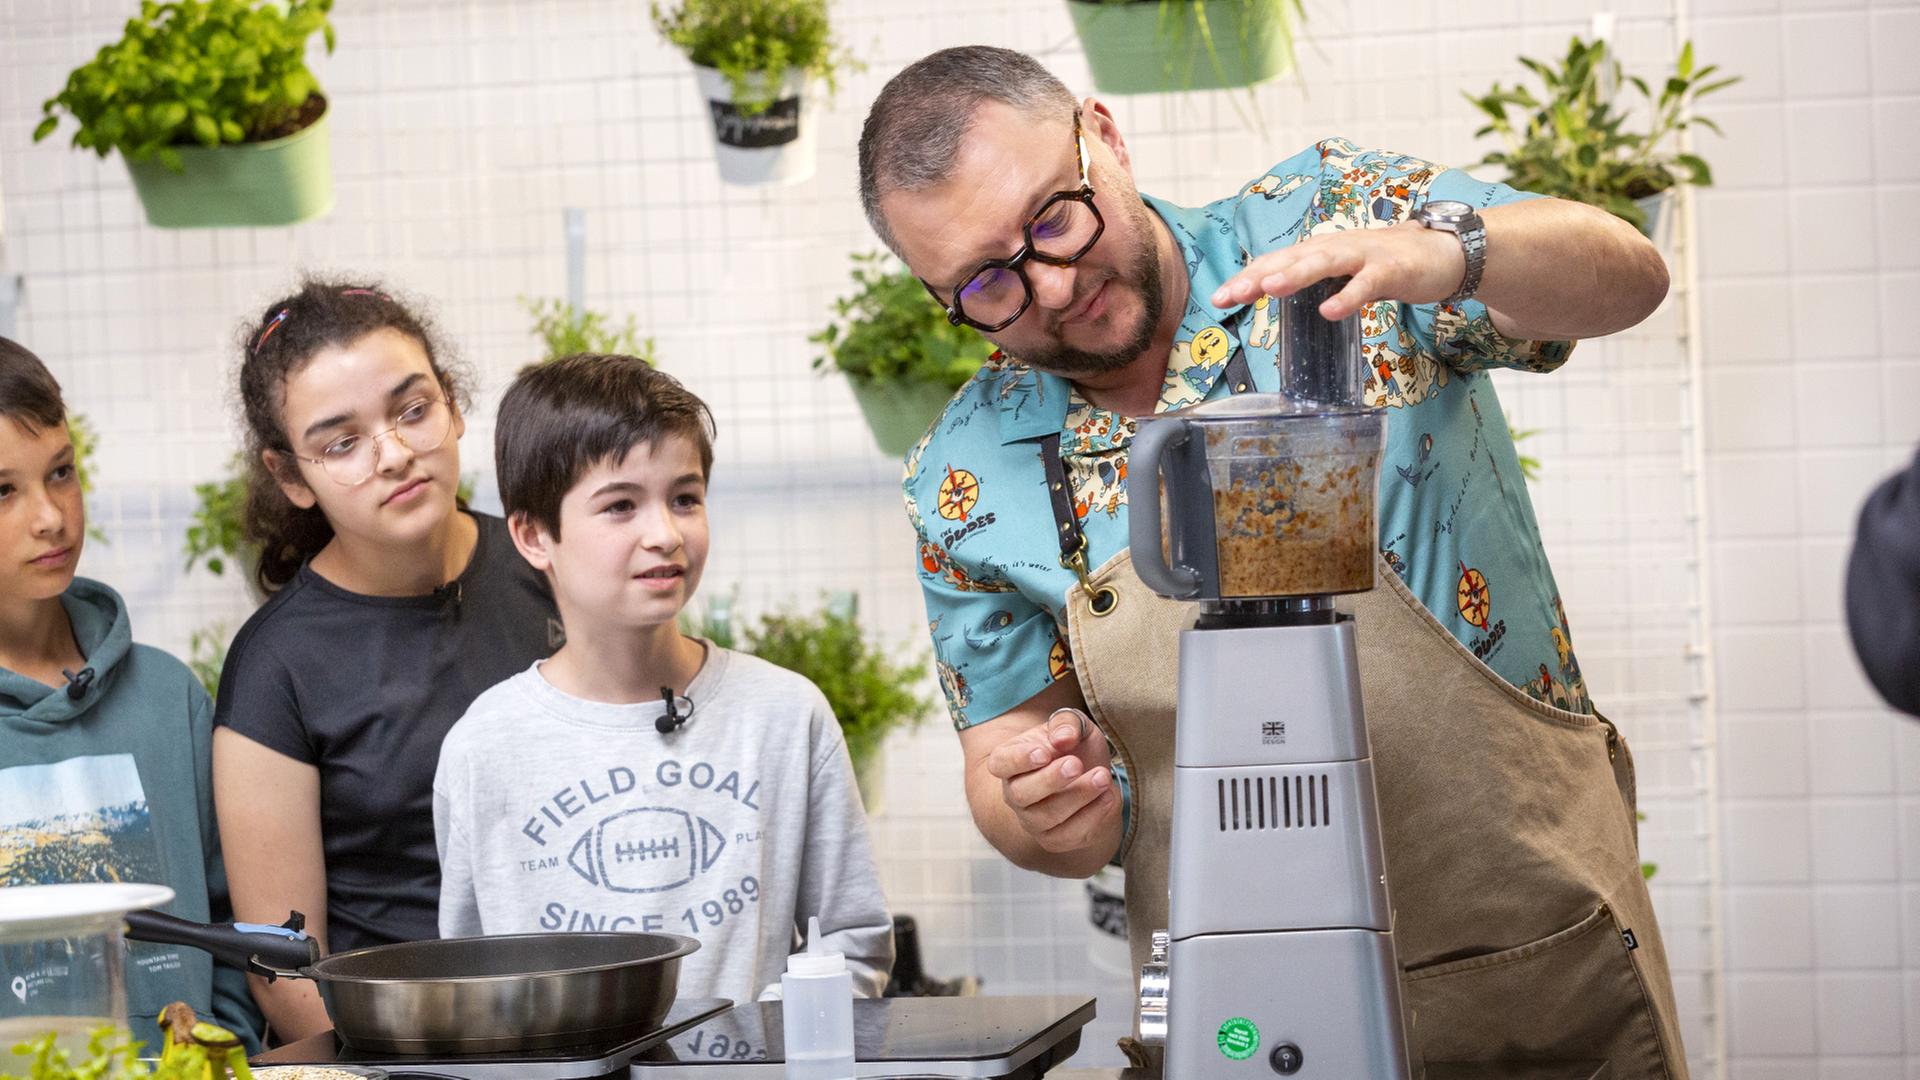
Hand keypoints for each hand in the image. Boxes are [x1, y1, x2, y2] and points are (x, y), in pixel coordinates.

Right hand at [983, 708, 1120, 855]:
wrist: (1091, 777)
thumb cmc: (1074, 746)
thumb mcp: (1072, 724)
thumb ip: (1066, 723)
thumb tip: (1063, 738)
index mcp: (1009, 761)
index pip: (1001, 763)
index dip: (1019, 760)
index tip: (1044, 753)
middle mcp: (1015, 793)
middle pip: (1021, 794)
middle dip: (1050, 780)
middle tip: (1076, 764)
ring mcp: (1032, 820)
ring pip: (1048, 816)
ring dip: (1078, 796)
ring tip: (1103, 776)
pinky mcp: (1055, 839)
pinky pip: (1070, 834)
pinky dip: (1092, 816)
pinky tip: (1109, 796)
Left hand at [1210, 222, 1466, 320]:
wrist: (1444, 252)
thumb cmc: (1388, 262)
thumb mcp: (1343, 269)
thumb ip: (1313, 278)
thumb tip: (1272, 289)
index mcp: (1321, 249)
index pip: (1277, 261)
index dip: (1248, 277)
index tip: (1219, 297)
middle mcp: (1336, 247)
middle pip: (1291, 259)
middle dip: (1257, 276)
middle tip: (1228, 295)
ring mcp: (1364, 256)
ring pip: (1324, 262)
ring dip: (1295, 274)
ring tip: (1269, 288)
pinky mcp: (1391, 269)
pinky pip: (1366, 284)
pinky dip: (1348, 297)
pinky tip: (1329, 311)